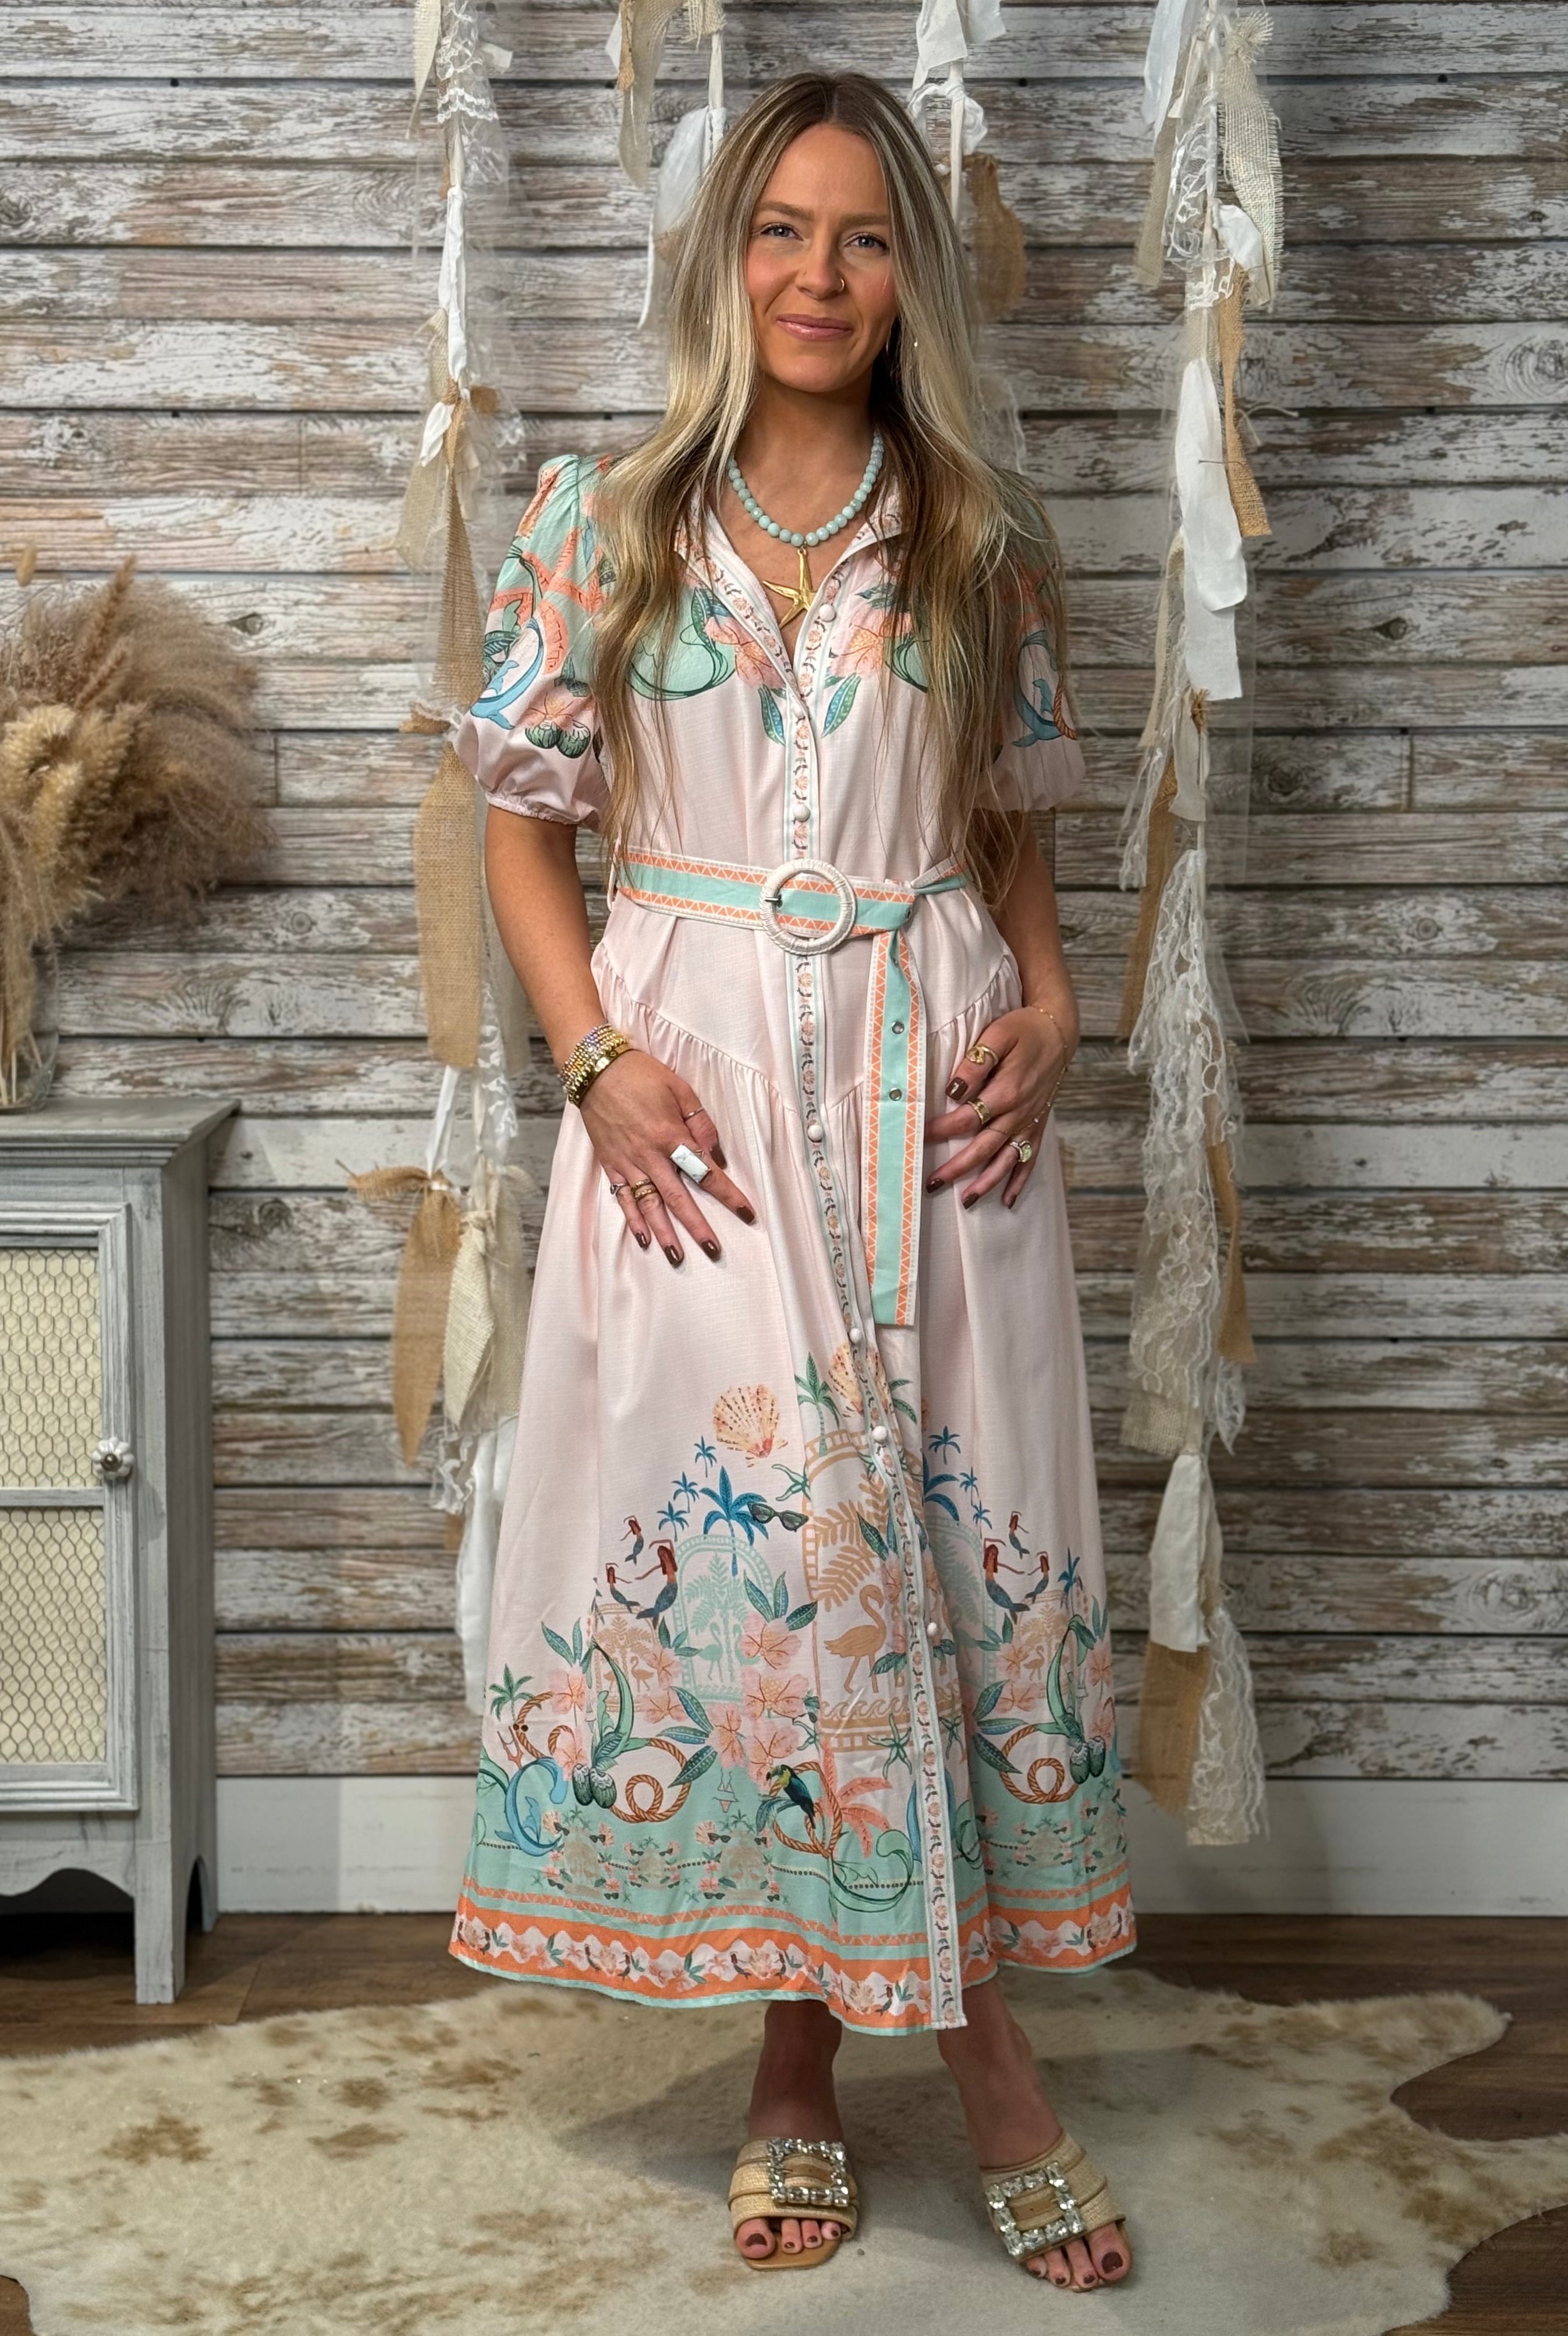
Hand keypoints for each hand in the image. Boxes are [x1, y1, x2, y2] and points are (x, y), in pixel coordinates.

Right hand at [579, 1049, 756, 1265]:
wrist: (596, 1070)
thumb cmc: (642, 1075)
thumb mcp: (680, 1089)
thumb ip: (700, 1122)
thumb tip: (715, 1153)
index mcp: (671, 1135)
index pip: (705, 1172)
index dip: (728, 1194)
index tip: (746, 1213)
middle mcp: (650, 1155)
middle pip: (679, 1198)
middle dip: (698, 1226)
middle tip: (713, 1250)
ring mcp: (628, 1163)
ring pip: (650, 1205)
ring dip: (664, 1233)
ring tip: (677, 1256)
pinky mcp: (611, 1165)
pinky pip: (623, 1198)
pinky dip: (633, 1220)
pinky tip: (644, 1238)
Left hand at [924, 1002, 1074, 1209]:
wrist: (1058, 1032)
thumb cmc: (1023, 1030)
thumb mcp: (997, 1035)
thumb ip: (975, 1063)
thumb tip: (953, 1091)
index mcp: (1007, 1091)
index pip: (967, 1118)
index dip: (941, 1130)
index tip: (919, 1137)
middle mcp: (1019, 1113)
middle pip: (983, 1147)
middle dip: (957, 1168)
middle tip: (932, 1184)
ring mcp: (1030, 1122)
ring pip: (1006, 1160)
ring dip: (986, 1183)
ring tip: (966, 1202)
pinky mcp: (1038, 1126)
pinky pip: (1030, 1159)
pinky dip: (1019, 1181)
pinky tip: (1007, 1200)